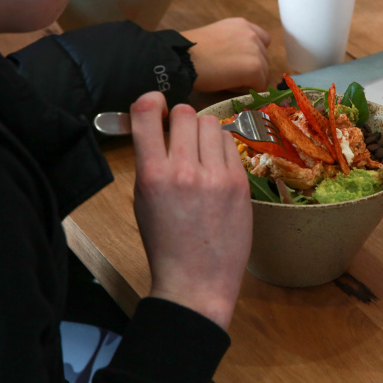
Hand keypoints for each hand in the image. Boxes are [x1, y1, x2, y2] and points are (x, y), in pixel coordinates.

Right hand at [130, 91, 251, 330]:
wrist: (196, 280)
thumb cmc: (165, 242)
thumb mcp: (143, 201)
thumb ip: (150, 161)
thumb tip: (159, 128)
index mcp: (151, 175)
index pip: (147, 115)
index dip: (150, 101)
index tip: (155, 103)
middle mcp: (183, 170)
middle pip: (185, 113)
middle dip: (181, 119)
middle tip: (181, 136)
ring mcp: (215, 176)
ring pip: (211, 124)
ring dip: (203, 132)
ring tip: (200, 153)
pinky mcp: (239, 182)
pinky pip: (230, 144)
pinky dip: (221, 148)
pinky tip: (216, 166)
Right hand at [182, 18, 270, 92]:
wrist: (182, 59)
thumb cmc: (190, 51)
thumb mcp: (217, 37)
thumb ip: (234, 43)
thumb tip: (242, 61)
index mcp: (242, 24)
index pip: (263, 41)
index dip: (253, 55)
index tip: (239, 64)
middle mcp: (252, 34)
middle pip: (265, 60)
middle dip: (251, 71)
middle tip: (227, 75)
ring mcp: (256, 51)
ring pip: (263, 75)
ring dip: (248, 81)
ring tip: (225, 80)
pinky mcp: (255, 68)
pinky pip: (259, 87)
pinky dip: (245, 91)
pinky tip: (227, 86)